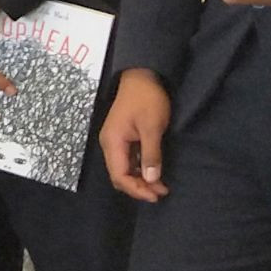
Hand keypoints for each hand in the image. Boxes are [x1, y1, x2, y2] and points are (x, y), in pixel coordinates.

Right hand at [99, 67, 171, 201]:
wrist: (141, 75)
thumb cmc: (146, 99)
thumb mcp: (152, 127)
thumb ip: (151, 154)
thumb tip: (152, 180)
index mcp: (113, 142)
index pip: (119, 176)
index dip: (136, 190)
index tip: (156, 195)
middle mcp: (109, 144)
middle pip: (119, 175)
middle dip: (138, 187)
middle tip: (160, 192)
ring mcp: (114, 140)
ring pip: (123, 169)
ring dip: (140, 180)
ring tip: (160, 186)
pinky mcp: (122, 137)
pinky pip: (127, 160)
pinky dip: (139, 169)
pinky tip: (153, 171)